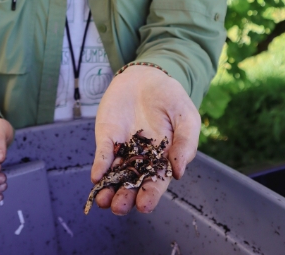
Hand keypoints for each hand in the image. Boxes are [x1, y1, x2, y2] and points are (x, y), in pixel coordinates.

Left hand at [89, 65, 200, 214]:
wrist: (148, 76)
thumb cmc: (172, 99)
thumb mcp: (187, 117)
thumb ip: (186, 143)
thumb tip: (179, 173)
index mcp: (163, 158)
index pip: (156, 182)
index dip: (150, 195)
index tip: (145, 205)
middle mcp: (141, 159)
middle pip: (131, 184)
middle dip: (124, 198)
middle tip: (119, 207)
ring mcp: (122, 149)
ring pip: (113, 176)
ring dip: (107, 190)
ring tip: (103, 200)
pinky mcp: (107, 138)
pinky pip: (103, 155)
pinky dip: (99, 166)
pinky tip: (97, 177)